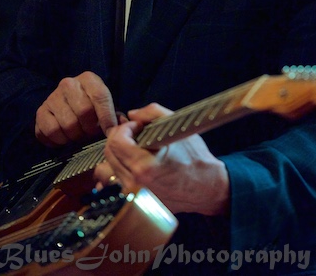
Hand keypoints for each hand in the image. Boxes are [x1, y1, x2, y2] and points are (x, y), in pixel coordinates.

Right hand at [35, 71, 116, 146]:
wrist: (66, 104)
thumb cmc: (91, 106)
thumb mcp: (105, 105)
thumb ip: (116, 116)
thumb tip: (121, 128)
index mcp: (88, 79)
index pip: (100, 96)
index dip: (107, 117)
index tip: (110, 132)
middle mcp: (69, 84)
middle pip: (84, 111)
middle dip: (91, 129)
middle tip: (91, 134)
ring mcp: (53, 97)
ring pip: (68, 124)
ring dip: (76, 136)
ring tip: (79, 136)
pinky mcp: (40, 111)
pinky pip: (51, 132)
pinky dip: (60, 141)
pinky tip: (65, 138)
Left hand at [94, 103, 229, 215]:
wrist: (207, 187)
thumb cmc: (195, 158)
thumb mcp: (176, 127)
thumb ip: (152, 113)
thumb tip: (132, 114)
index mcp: (144, 166)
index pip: (115, 141)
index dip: (124, 128)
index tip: (137, 126)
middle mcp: (135, 184)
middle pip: (108, 154)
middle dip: (119, 137)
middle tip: (136, 133)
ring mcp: (133, 196)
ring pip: (108, 168)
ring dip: (117, 153)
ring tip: (134, 148)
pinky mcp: (134, 202)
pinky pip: (114, 182)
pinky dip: (119, 169)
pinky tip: (133, 163)